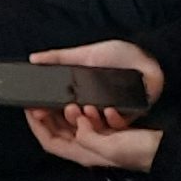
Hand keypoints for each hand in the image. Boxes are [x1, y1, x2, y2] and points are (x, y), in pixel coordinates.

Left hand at [25, 105, 163, 171]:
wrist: (164, 150)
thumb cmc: (139, 151)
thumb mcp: (110, 146)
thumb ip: (88, 136)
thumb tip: (77, 123)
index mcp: (84, 154)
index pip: (50, 142)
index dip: (36, 126)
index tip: (29, 109)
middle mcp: (87, 148)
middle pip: (59, 130)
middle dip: (51, 114)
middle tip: (45, 98)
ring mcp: (98, 139)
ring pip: (74, 122)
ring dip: (71, 110)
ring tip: (74, 100)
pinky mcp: (108, 130)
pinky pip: (91, 118)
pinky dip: (91, 109)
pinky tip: (97, 104)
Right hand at [27, 39, 164, 115]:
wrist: (147, 57)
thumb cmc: (117, 55)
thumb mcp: (84, 54)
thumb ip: (58, 57)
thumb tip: (33, 59)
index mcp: (80, 93)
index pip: (58, 108)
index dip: (45, 112)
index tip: (35, 110)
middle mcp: (93, 106)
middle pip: (74, 122)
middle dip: (64, 119)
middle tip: (61, 110)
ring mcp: (109, 113)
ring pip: (94, 127)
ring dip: (88, 120)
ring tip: (85, 109)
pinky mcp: (128, 117)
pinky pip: (118, 125)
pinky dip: (113, 119)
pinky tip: (109, 110)